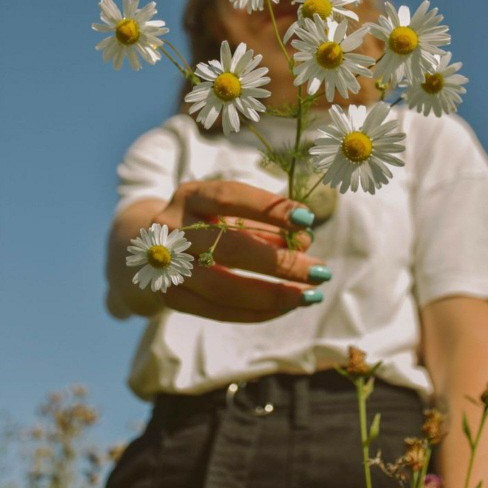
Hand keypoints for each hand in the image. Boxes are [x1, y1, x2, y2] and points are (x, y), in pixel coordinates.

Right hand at [152, 180, 330, 322]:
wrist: (148, 247)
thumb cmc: (204, 223)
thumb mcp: (228, 212)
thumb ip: (263, 222)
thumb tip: (305, 240)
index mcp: (189, 195)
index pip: (230, 196)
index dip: (269, 207)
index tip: (307, 218)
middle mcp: (172, 228)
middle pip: (229, 247)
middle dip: (281, 262)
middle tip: (320, 271)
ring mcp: (167, 266)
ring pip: (223, 287)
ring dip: (273, 294)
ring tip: (309, 296)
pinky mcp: (171, 296)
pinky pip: (218, 310)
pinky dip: (257, 311)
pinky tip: (285, 307)